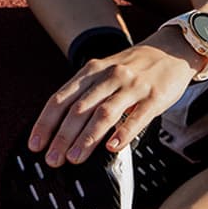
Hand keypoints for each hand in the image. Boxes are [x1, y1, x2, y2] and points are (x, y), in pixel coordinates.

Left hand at [27, 34, 198, 166]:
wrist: (172, 49)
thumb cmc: (134, 66)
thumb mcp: (105, 71)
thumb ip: (86, 93)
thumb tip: (60, 126)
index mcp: (91, 71)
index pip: (61, 98)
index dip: (46, 122)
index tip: (35, 144)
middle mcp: (109, 76)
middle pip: (79, 109)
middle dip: (62, 137)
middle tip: (52, 159)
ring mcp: (132, 86)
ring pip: (104, 113)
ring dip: (87, 139)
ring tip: (75, 158)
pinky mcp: (154, 97)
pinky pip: (137, 117)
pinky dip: (123, 133)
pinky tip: (112, 148)